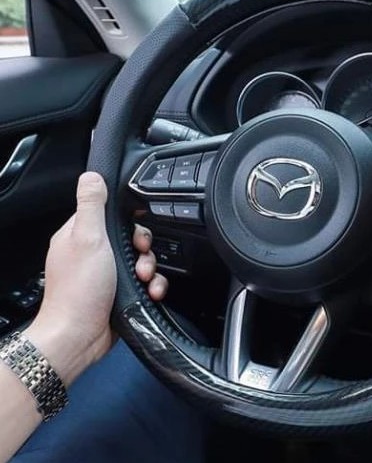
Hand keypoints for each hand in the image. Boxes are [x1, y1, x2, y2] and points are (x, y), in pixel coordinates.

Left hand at [23, 174, 167, 386]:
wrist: (79, 337)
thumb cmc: (79, 290)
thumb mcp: (87, 238)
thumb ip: (92, 205)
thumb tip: (92, 175)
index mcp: (80, 235)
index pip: (111, 214)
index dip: (129, 221)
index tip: (135, 231)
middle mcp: (93, 253)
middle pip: (131, 237)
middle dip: (144, 248)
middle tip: (140, 256)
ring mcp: (106, 274)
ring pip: (141, 260)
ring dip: (150, 269)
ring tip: (145, 280)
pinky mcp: (119, 293)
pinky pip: (144, 282)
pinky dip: (152, 287)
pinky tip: (150, 292)